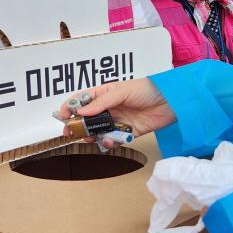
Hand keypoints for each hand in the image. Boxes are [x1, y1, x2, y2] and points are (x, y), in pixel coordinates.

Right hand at [56, 79, 177, 146]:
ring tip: (93, 138)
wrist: (171, 102)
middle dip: (78, 126)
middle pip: (87, 119)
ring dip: (93, 136)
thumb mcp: (122, 91)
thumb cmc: (147, 89)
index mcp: (105, 94)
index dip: (70, 107)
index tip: (61, 115)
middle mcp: (109, 108)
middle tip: (71, 133)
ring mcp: (118, 121)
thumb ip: (102, 103)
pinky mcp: (128, 133)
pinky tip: (111, 140)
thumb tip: (81, 112)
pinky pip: (114, 140)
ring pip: (98, 131)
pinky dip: (110, 142)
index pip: (82, 100)